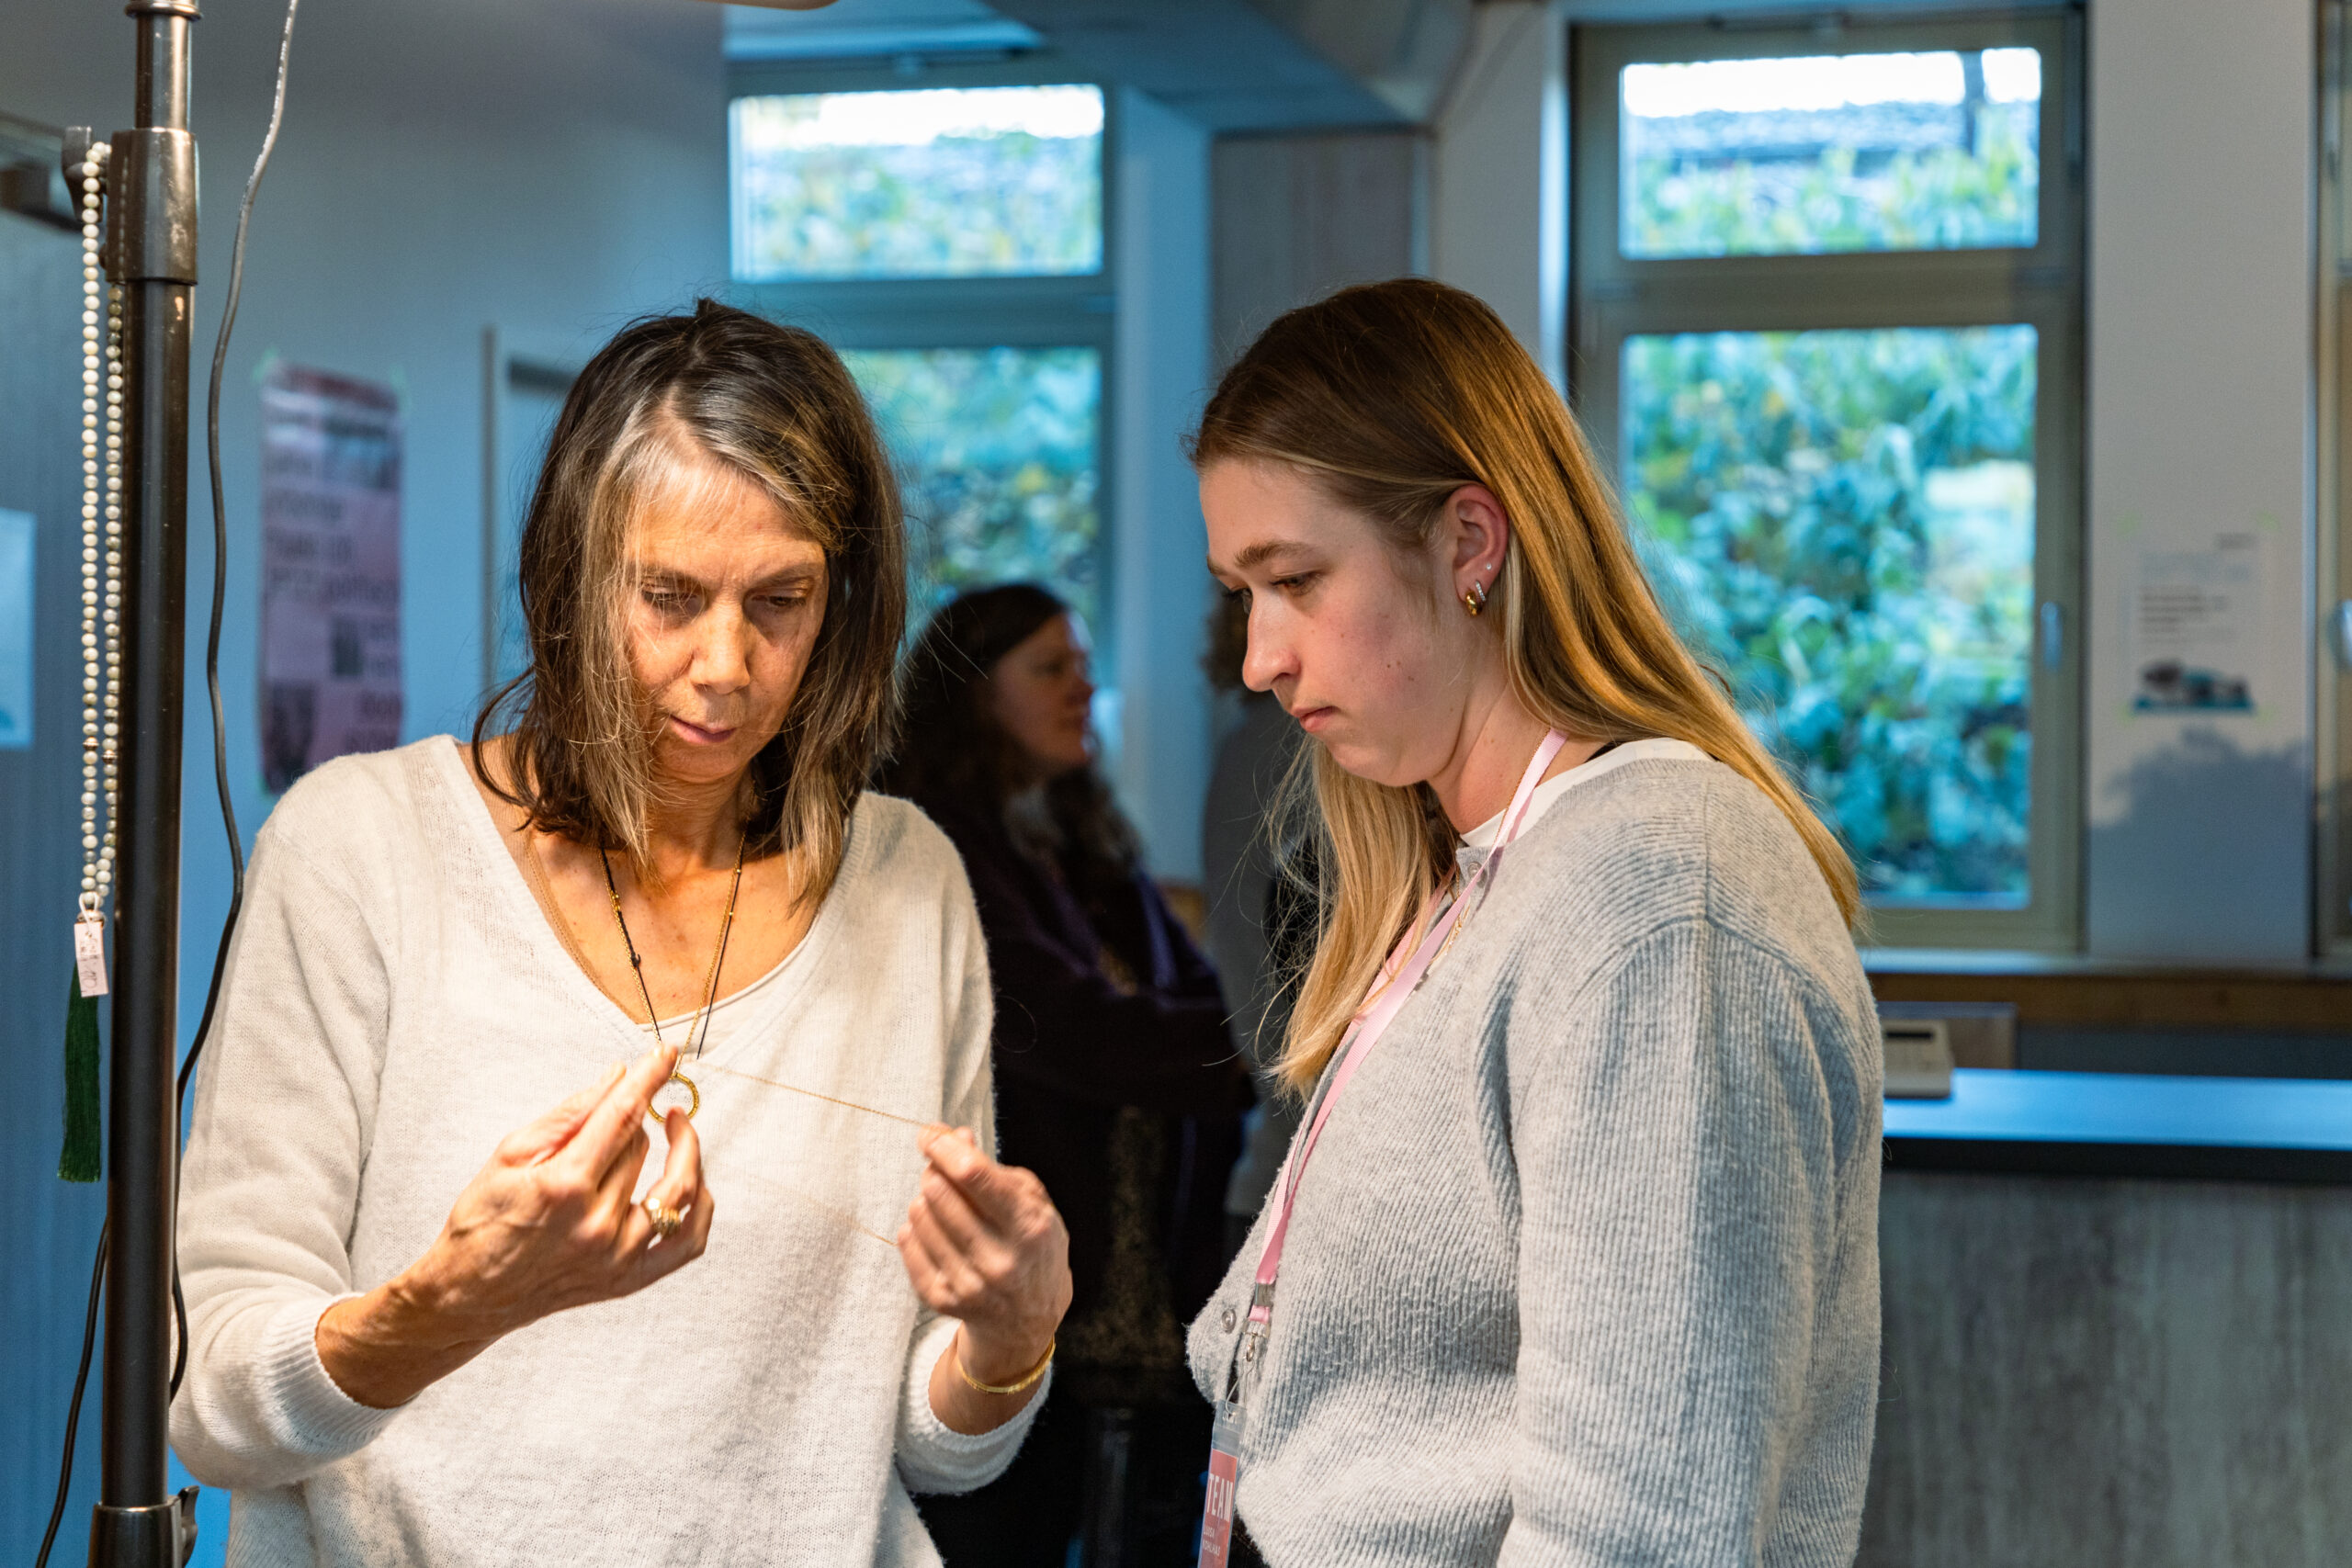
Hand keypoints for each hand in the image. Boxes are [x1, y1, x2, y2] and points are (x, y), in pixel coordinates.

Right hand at [316, 1045, 711, 1407]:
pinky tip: (695, 1182)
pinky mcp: (628, 1280)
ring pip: (675, 1186)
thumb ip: (568, 1115)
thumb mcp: (509, 1155)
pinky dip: (701, 1208)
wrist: (466, 1295)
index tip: (667, 1053)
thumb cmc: (481, 1222)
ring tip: (676, 1127)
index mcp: (562, 1186)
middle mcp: (596, 1223)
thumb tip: (616, 1077)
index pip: (622, 1115)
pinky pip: (689, 1242)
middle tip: (625, 1107)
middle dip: (638, 1117)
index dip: (649, 1077)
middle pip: (643, 1147)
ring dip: (682, 1149)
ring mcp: (617, 1256)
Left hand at [897, 1125, 1071, 1432]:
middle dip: (935, 1170)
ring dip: (926, 1199)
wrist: (1028, 1319)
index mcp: (1029, 1228)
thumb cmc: (1031, 1247)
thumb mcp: (1031, 1201)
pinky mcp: (942, 1300)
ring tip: (945, 1205)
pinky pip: (907, 1243)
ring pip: (919, 1215)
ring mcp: (968, 1284)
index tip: (930, 1134)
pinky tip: (934, 1229)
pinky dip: (915, 1227)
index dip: (943, 1146)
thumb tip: (952, 1137)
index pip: (972, 1176)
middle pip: (939, 1192)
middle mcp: (999, 1260)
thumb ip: (992, 1168)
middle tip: (942, 1170)